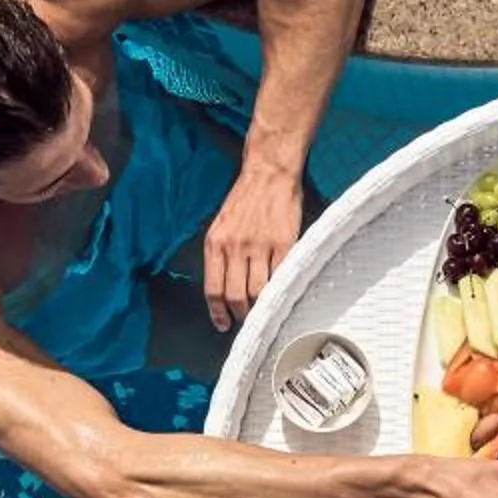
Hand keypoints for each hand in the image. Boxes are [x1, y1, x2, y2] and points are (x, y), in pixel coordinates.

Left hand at [203, 163, 302, 330]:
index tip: (223, 324)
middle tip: (245, 319)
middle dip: (240, 314)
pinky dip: (279, 289)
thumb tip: (224, 289)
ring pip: (258, 291)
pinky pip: (280, 277)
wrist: (269, 172)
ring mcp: (260, 246)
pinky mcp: (284, 243)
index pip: (213, 289)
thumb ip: (221, 255)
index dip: (218, 312)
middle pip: (235, 296)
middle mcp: (235, 247)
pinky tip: (279, 293)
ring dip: (260, 306)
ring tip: (263, 308)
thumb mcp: (222, 226)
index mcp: (216, 243)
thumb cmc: (245, 200)